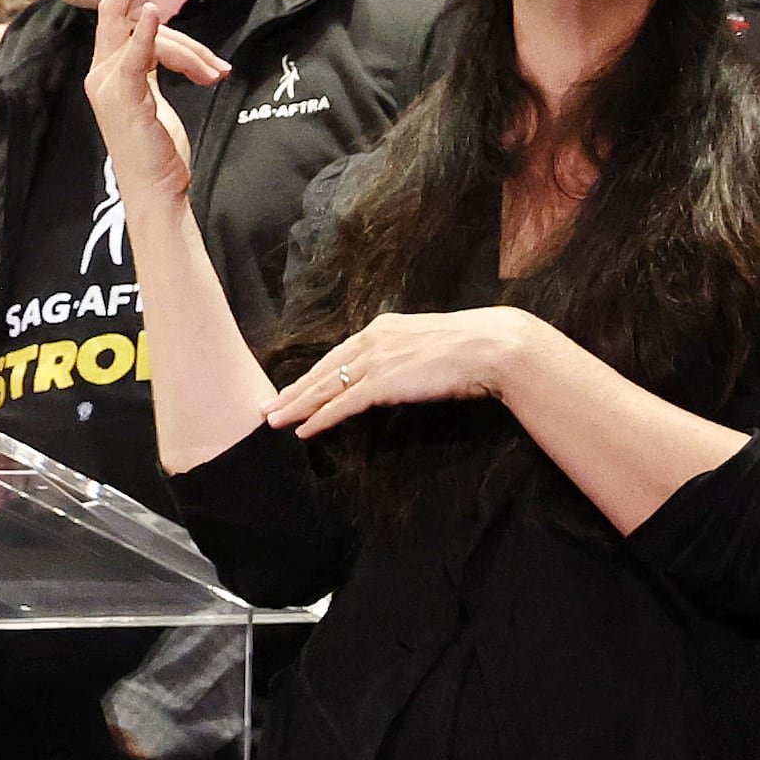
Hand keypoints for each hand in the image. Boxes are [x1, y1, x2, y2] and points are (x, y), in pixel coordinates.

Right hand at [82, 0, 229, 203]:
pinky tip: (150, 12)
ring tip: (217, 73)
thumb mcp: (156, 100)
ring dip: (190, 50)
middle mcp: (100, 74)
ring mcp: (107, 84)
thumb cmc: (159, 150)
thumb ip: (156, 69)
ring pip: (147, 38)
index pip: (115, 20)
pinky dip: (145, 34)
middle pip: (118, 16)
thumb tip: (174, 46)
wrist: (158, 189)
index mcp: (108, 73)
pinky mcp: (123, 96)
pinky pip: (135, 56)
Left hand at [269, 307, 555, 436]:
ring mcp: (376, 361)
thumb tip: (406, 372)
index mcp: (386, 329)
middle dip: (294, 390)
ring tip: (274, 421)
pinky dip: (320, 418)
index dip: (314, 373)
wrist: (492, 347)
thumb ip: (411, 355)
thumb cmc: (475, 348)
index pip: (340, 354)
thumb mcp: (434, 344)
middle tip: (268, 406)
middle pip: (324, 370)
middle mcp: (374, 340)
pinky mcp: (383, 383)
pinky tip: (304, 430)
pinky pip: (342, 405)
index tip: (295, 386)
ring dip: (297, 407)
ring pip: (325, 388)